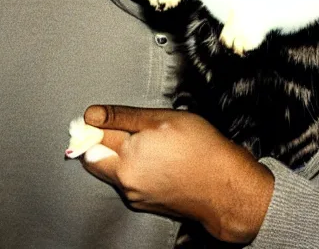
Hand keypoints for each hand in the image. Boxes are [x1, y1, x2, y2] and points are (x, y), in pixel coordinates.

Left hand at [82, 105, 273, 242]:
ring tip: (146, 143)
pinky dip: (133, 169)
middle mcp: (125, 181)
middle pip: (94, 159)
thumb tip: (92, 115)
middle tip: (119, 129)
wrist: (225, 186)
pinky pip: (128, 182)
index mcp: (126, 158)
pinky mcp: (145, 203)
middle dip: (100, 143)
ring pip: (112, 170)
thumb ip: (122, 117)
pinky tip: (155, 159)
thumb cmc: (200, 149)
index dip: (96, 123)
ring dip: (118, 156)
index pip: (93, 137)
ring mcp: (135, 195)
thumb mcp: (161, 119)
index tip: (99, 118)